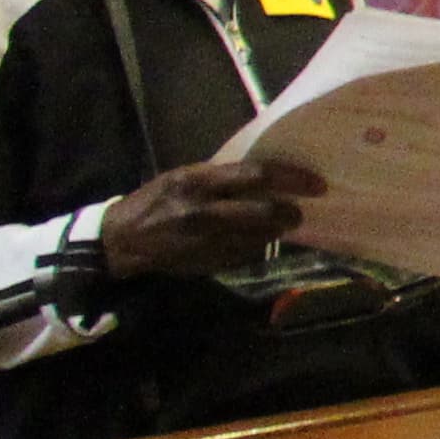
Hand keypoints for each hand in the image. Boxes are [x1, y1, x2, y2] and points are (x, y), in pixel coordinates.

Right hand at [95, 157, 312, 280]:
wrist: (122, 239)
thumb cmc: (157, 200)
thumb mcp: (185, 177)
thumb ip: (223, 177)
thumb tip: (269, 176)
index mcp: (198, 182)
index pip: (257, 175)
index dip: (292, 178)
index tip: (317, 184)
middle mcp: (205, 211)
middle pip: (266, 212)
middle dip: (291, 213)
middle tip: (299, 211)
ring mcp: (207, 241)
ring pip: (261, 237)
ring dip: (277, 231)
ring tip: (282, 224)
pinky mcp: (209, 263)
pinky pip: (247, 254)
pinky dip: (258, 247)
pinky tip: (257, 240)